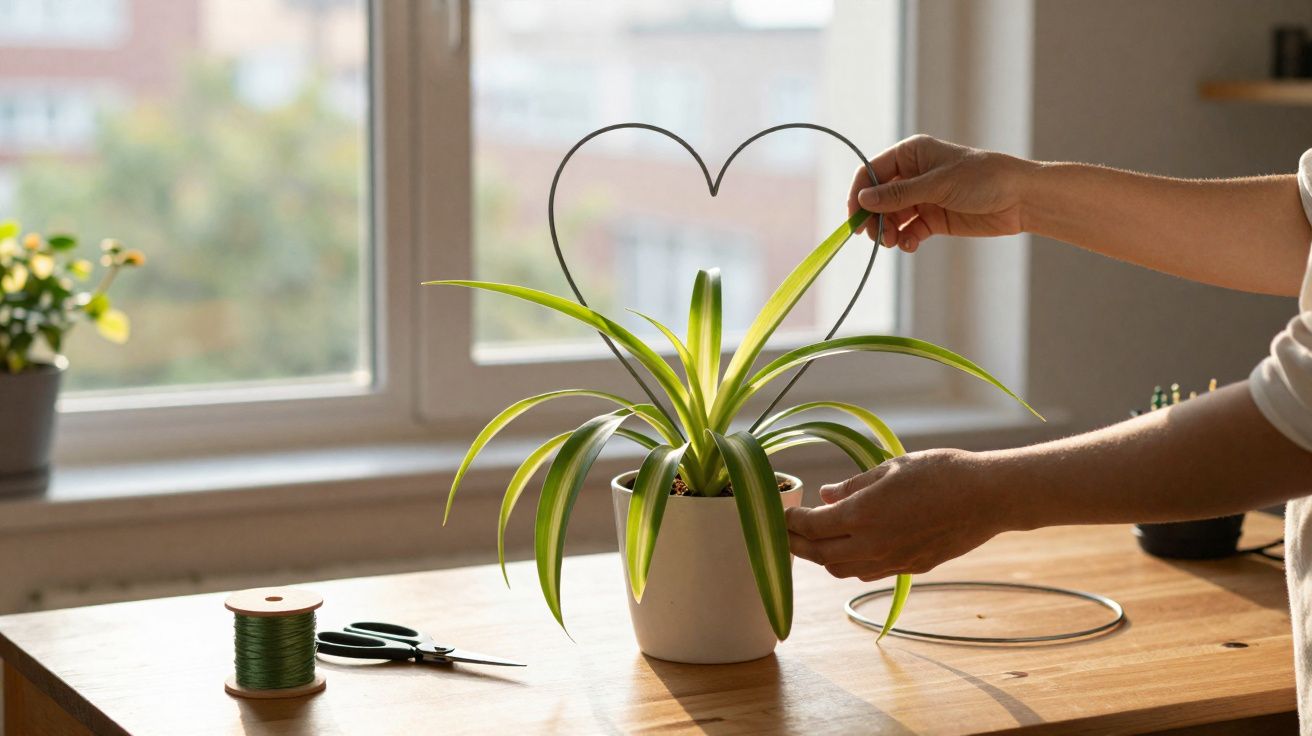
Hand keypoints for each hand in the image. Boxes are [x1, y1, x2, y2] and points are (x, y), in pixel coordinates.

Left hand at [785, 449, 1009, 580]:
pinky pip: (868, 571)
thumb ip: (853, 486)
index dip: (791, 522)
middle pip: (819, 555)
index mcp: (862, 515)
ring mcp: (892, 560)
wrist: (987, 497)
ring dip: (823, 557)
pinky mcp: (910, 568)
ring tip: (815, 540)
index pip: (811, 527)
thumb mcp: (890, 468)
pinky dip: (851, 562)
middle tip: (784, 534)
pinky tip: (851, 546)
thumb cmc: (940, 472)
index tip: (781, 515)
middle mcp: (872, 544)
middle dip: (796, 545)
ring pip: (841, 570)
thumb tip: (826, 494)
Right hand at [849, 135, 1037, 251]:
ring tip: (895, 243)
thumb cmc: (982, 178)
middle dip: (874, 218)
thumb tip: (863, 200)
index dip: (859, 194)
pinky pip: (908, 231)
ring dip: (888, 232)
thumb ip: (899, 194)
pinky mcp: (933, 219)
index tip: (854, 218)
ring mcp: (922, 198)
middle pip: (878, 198)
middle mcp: (913, 175)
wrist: (1020, 199)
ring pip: (891, 218)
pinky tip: (910, 245)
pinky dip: (905, 240)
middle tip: (876, 238)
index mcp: (911, 155)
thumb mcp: (937, 184)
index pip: (871, 172)